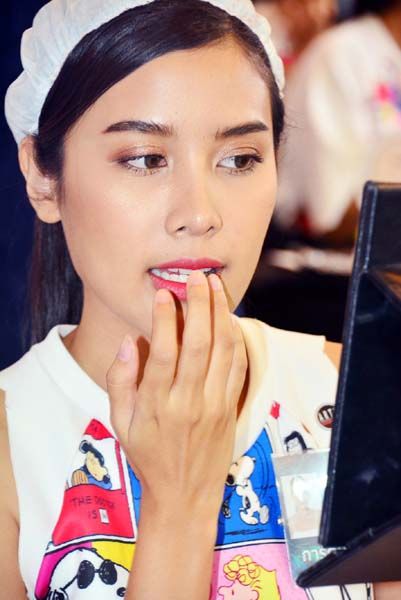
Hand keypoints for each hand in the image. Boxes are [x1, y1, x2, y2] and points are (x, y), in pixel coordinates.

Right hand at [106, 271, 247, 518]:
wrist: (184, 495)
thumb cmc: (148, 457)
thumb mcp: (120, 424)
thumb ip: (120, 381)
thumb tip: (128, 342)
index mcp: (158, 404)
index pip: (164, 351)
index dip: (165, 317)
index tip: (164, 291)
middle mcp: (189, 400)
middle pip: (198, 343)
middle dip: (199, 304)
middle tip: (196, 276)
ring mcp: (215, 403)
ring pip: (223, 349)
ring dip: (221, 313)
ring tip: (215, 286)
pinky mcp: (231, 406)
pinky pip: (238, 366)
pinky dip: (236, 338)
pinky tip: (230, 317)